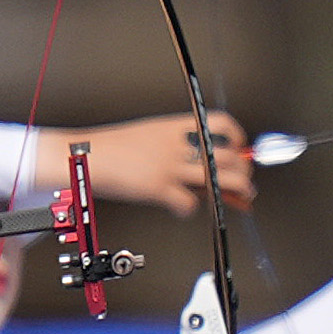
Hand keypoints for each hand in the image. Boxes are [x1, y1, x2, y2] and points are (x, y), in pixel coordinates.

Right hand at [66, 110, 254, 216]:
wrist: (86, 156)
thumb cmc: (111, 148)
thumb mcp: (148, 135)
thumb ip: (173, 145)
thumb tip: (195, 159)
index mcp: (176, 127)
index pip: (221, 124)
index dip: (238, 137)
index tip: (241, 149)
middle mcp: (177, 146)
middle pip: (227, 154)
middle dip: (245, 169)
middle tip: (246, 180)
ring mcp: (169, 167)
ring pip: (220, 177)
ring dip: (238, 189)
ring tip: (243, 197)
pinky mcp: (158, 188)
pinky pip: (188, 203)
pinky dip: (192, 209)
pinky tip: (185, 209)